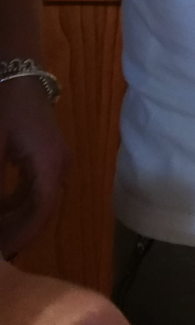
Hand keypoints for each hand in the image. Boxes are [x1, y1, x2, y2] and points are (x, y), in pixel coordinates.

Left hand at [0, 76, 69, 257]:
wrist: (16, 67)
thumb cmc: (5, 104)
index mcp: (49, 165)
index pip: (41, 212)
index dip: (22, 237)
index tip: (5, 257)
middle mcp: (59, 165)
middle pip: (43, 210)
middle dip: (18, 233)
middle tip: (1, 252)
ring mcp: (55, 158)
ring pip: (39, 200)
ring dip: (17, 219)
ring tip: (0, 236)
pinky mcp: (47, 153)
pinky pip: (35, 188)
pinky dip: (17, 203)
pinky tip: (0, 210)